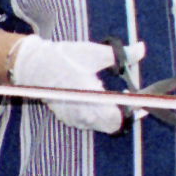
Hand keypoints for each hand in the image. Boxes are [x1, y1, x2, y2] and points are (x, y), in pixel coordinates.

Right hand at [8, 34, 129, 135]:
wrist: (33, 66)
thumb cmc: (63, 58)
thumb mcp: (94, 53)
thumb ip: (121, 54)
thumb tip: (141, 49)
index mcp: (91, 98)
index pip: (121, 116)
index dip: (135, 110)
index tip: (142, 100)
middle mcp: (83, 113)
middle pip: (114, 125)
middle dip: (125, 113)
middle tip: (129, 98)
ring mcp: (74, 118)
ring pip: (102, 126)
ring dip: (112, 115)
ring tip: (115, 97)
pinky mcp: (68, 119)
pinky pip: (90, 124)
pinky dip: (99, 116)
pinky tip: (99, 100)